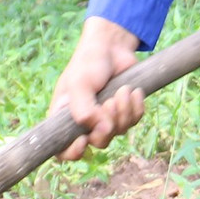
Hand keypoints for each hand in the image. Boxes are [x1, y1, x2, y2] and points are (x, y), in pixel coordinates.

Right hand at [51, 17, 145, 160]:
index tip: (83, 140)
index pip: (63, 150)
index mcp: (65, 117)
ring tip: (122, 91)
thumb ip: (84, 110)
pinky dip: (136, 107)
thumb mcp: (79, 84)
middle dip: (108, 126)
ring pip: (119, 132)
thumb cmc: (88, 62)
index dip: (73, 152)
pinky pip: (134, 120)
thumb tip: (101, 130)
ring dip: (123, 111)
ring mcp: (106, 117)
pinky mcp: (125, 110)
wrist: (112, 45)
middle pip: (98, 142)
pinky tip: (133, 91)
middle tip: (110, 103)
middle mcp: (85, 121)